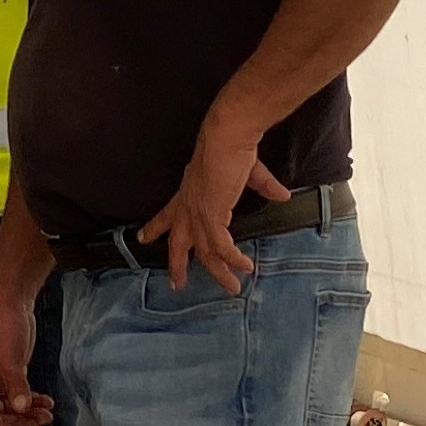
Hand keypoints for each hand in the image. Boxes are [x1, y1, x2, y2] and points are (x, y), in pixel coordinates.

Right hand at [0, 295, 54, 425]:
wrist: (13, 302)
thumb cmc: (3, 328)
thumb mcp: (10, 359)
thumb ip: (16, 385)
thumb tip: (21, 408)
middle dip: (18, 421)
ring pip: (12, 404)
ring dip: (28, 412)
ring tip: (47, 416)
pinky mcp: (12, 372)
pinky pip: (20, 393)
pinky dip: (33, 400)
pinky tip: (47, 402)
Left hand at [138, 126, 289, 290]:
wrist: (227, 137)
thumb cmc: (232, 148)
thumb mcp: (249, 173)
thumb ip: (265, 186)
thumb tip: (282, 195)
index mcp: (188, 193)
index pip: (166, 214)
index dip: (155, 227)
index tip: (142, 238)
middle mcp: (188, 207)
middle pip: (176, 243)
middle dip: (176, 265)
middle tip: (177, 283)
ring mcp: (198, 214)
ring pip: (204, 253)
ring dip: (219, 272)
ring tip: (232, 287)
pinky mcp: (211, 217)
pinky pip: (221, 248)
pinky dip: (233, 259)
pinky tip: (244, 267)